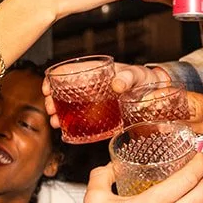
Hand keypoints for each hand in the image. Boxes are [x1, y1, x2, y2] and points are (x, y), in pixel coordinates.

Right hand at [42, 62, 162, 131]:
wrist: (156, 94)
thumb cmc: (145, 79)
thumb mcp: (137, 75)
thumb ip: (128, 77)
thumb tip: (117, 84)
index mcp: (97, 71)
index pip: (70, 71)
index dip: (55, 78)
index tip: (46, 87)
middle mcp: (92, 86)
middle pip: (65, 91)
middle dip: (52, 100)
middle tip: (50, 110)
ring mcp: (95, 101)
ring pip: (71, 106)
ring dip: (59, 113)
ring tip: (55, 122)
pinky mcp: (101, 115)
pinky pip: (83, 119)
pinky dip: (73, 124)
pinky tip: (66, 131)